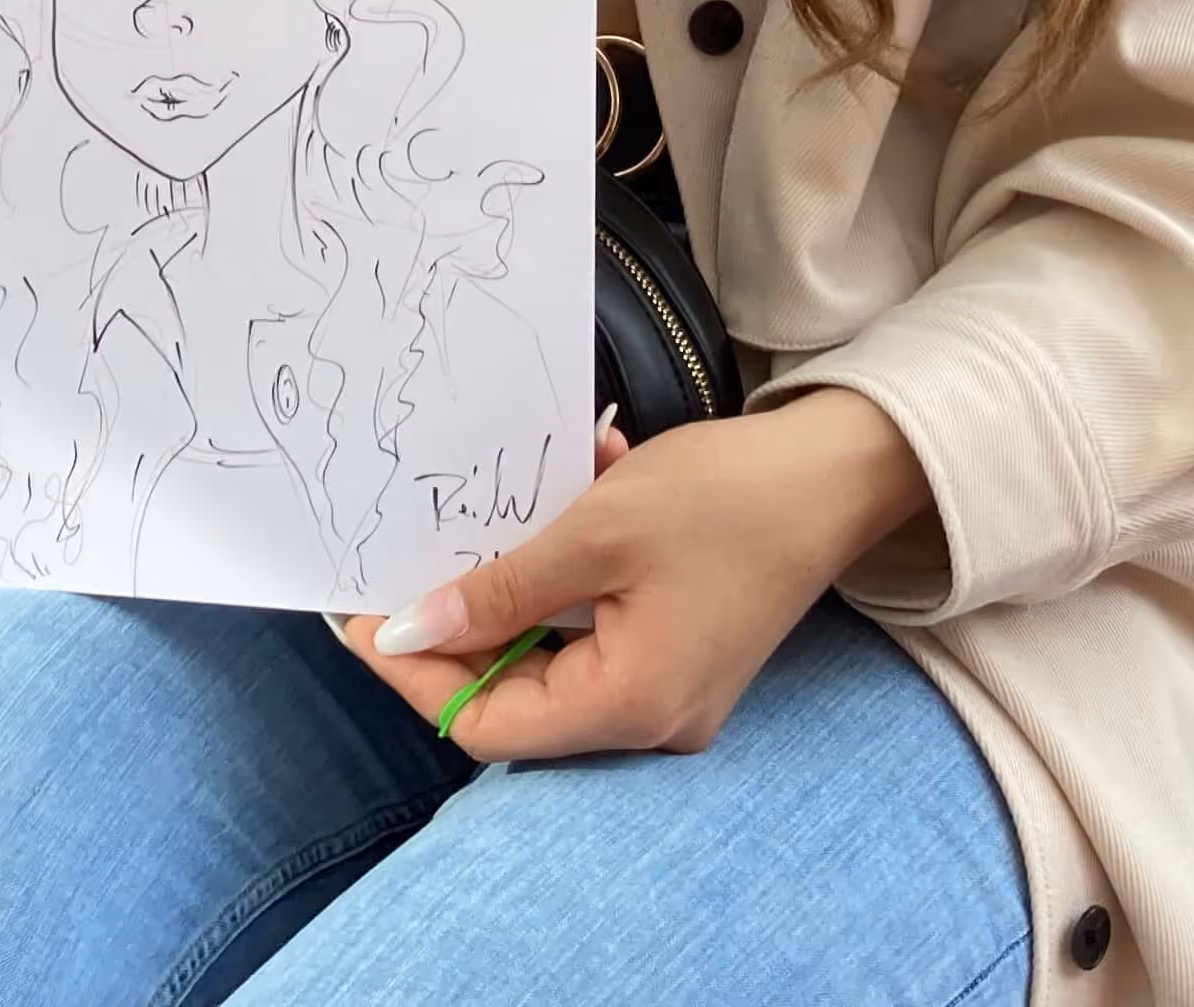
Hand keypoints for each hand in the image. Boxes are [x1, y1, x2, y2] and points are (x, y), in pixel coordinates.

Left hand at [340, 393, 932, 760]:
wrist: (839, 471)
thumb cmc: (726, 498)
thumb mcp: (594, 531)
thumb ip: (498, 590)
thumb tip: (404, 632)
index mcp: (630, 704)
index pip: (485, 724)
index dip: (412, 675)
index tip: (354, 617)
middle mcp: (650, 718)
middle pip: (513, 697)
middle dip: (448, 629)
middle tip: (391, 566)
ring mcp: (669, 689)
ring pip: (547, 656)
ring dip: (504, 590)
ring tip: (464, 525)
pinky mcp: (678, 650)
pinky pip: (590, 628)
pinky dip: (558, 576)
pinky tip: (561, 495)